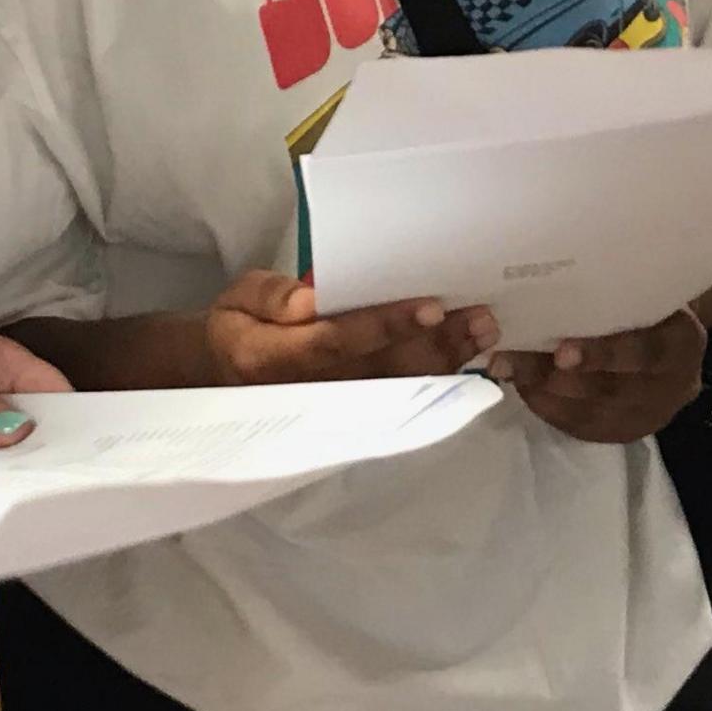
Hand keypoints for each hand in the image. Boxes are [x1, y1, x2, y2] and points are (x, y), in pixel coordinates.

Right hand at [204, 271, 495, 386]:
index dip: (385, 326)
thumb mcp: (238, 296)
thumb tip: (311, 300)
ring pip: (396, 389)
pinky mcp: (352, 414)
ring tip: (484, 332)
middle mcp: (308, 392)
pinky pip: (398, 399)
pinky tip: (470, 358)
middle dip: (433, 345)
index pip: (335, 341)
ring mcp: (333, 409)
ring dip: (444, 361)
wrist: (227, 374)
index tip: (430, 306)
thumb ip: (271, 296)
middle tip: (480, 318)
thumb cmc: (240, 325)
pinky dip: (437, 379)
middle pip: (378, 371)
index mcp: (272, 357)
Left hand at [496, 307, 706, 443]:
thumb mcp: (646, 293)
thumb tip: (544, 284)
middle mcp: (671, 387)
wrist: (677, 347)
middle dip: (552, 375)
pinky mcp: (624, 433)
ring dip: (540, 390)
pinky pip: (580, 426)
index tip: (561, 352)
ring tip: (505, 367)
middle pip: (607, 388)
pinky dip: (546, 406)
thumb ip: (611, 294)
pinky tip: (522, 385)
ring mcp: (648, 417)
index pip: (643, 353)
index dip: (602, 355)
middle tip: (509, 358)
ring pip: (588, 411)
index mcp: (682, 344)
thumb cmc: (652, 306)